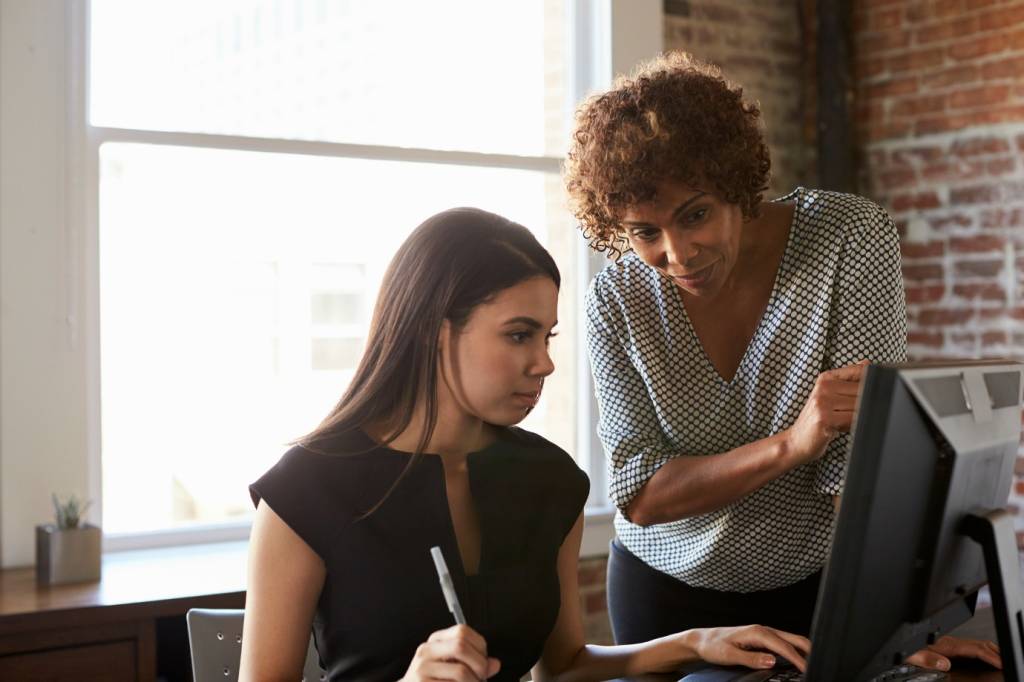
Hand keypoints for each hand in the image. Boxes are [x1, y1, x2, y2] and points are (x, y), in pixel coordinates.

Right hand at [400, 625, 500, 680]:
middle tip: (482, 677)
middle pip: (460, 646)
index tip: (485, 661)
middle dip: (479, 664)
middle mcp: (426, 651)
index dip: (480, 646)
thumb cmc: (433, 681)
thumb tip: (495, 664)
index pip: (462, 631)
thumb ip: (474, 663)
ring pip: (460, 671)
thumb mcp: (451, 667)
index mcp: (436, 641)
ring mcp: (422, 669)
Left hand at [688, 625, 810, 671]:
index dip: (798, 659)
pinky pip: (785, 643)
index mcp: (757, 632)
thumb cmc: (714, 646)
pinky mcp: (763, 639)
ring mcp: (765, 634)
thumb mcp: (729, 655)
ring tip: (814, 664)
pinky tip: (799, 661)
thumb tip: (772, 661)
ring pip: (792, 640)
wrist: (703, 640)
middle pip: (794, 639)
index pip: (784, 646)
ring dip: (804, 650)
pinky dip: (796, 651)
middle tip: (820, 665)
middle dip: (809, 651)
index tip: (808, 670)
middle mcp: (764, 630)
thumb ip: (751, 658)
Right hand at [784, 361, 868, 464]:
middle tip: (850, 414)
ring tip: (844, 422)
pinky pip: (853, 419)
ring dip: (858, 416)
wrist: (796, 441)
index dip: (872, 383)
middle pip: (863, 390)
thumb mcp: (830, 396)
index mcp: (826, 378)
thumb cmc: (816, 420)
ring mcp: (823, 402)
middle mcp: (824, 387)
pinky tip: (842, 428)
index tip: (870, 394)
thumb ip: (848, 380)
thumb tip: (867, 363)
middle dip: (865, 404)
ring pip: (860, 405)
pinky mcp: (824, 418)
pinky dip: (853, 425)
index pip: (860, 372)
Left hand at [906, 635, 1001, 671]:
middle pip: (979, 644)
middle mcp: (949, 642)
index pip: (974, 649)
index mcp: (945, 645)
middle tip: (1006, 661)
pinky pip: (970, 647)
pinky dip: (982, 651)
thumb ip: (929, 659)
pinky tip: (984, 657)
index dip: (989, 655)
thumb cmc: (906, 651)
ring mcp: (950, 643)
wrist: (899, 644)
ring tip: (1000, 658)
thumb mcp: (914, 656)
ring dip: (990, 650)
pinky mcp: (948, 646)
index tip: (1000, 662)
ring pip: (976, 644)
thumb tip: (945, 664)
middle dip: (995, 651)